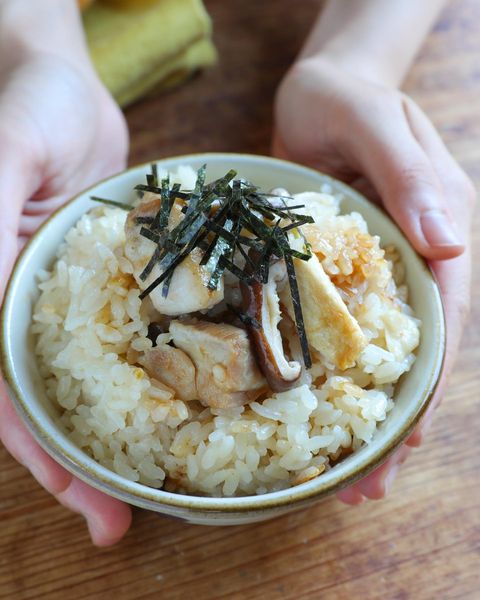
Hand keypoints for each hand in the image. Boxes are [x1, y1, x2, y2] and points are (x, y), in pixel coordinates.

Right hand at [0, 51, 131, 542]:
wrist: (64, 87)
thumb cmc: (20, 110)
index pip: (8, 399)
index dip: (43, 459)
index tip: (88, 508)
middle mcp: (25, 314)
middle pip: (48, 409)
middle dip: (81, 468)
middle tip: (121, 522)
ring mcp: (72, 307)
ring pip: (89, 387)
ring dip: (117, 439)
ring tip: (157, 485)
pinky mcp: (113, 289)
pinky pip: (131, 342)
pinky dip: (151, 377)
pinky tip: (183, 406)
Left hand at [273, 57, 474, 502]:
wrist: (319, 94)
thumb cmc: (348, 99)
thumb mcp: (375, 122)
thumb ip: (412, 177)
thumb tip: (449, 243)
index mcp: (438, 233)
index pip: (443, 323)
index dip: (426, 388)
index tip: (405, 443)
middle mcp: (414, 263)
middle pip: (415, 354)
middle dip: (396, 423)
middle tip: (367, 488)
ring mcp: (375, 273)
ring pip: (380, 356)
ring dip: (367, 417)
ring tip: (348, 479)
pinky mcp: (337, 274)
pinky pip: (342, 335)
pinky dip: (333, 379)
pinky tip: (316, 418)